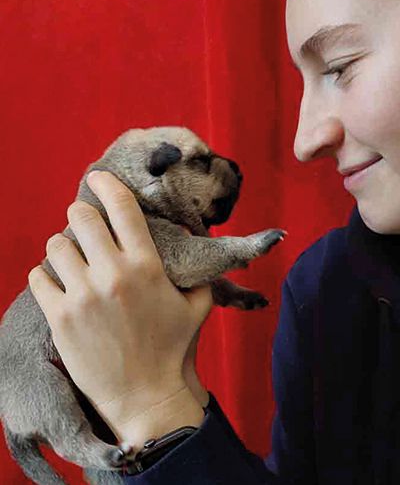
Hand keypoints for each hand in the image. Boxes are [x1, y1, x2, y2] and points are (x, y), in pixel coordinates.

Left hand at [28, 170, 212, 443]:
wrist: (145, 396)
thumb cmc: (173, 348)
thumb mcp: (197, 305)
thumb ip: (198, 270)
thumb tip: (192, 237)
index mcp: (146, 266)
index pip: (122, 207)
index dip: (107, 184)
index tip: (99, 178)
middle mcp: (112, 274)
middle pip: (81, 217)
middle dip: (82, 215)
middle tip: (85, 224)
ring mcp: (83, 296)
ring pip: (55, 245)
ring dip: (64, 248)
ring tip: (73, 260)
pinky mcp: (60, 318)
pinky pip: (38, 277)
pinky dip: (46, 276)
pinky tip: (59, 285)